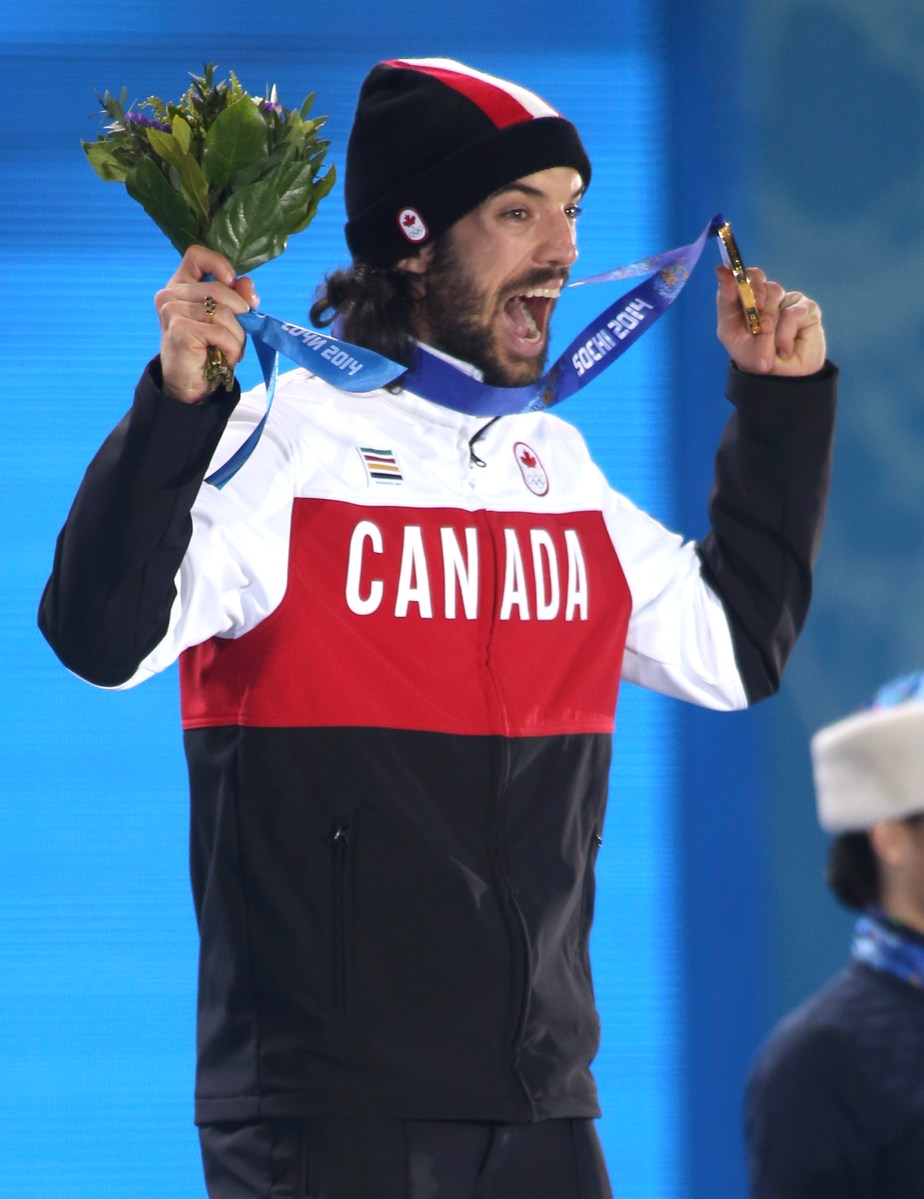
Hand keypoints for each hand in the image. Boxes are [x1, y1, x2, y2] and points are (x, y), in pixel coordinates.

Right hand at [154, 246, 258, 403]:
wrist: (191, 386)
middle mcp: (170, 294)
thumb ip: (237, 299)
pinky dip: (231, 349)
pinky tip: (223, 359)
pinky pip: (221, 332)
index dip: (219, 264)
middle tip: (236, 337)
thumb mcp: (228, 321)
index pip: (196, 255)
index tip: (232, 282)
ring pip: (224, 313)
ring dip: (237, 337)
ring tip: (228, 351)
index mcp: (180, 285)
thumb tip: (247, 283)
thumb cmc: (209, 350)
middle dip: (239, 315)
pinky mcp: (179, 329)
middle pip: (220, 289)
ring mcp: (172, 310)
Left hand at [716, 265, 825, 376]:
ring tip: (769, 347)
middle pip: (757, 278)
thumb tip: (722, 271)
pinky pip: (793, 312)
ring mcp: (786, 301)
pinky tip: (784, 350)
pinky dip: (785, 334)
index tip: (725, 273)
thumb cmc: (753, 356)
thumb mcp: (731, 333)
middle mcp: (764, 297)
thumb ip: (726, 303)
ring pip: (774, 293)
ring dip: (768, 325)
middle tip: (753, 319)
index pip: (738, 277)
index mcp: (744, 301)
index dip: (733, 274)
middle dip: (753, 295)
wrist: (779, 381)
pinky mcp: (806, 309)